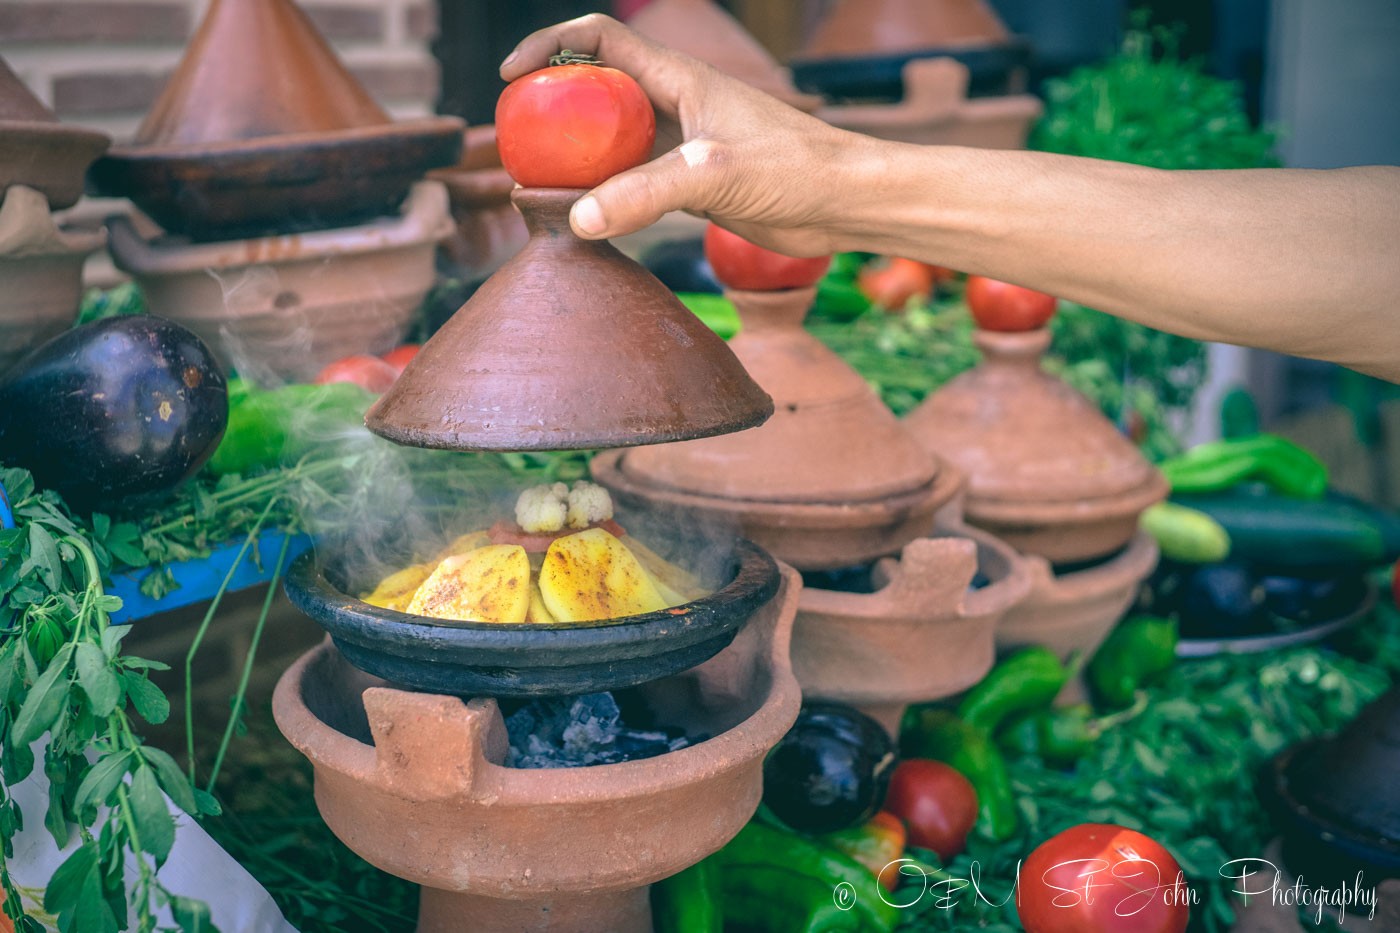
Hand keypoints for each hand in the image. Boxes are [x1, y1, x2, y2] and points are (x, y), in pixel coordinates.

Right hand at [500, 14, 862, 255]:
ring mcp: (683, 145)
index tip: (512, 77)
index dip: (549, 46)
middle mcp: (676, 104)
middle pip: (596, 90)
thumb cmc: (795, 170)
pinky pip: (633, 181)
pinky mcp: (692, 184)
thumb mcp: (714, 175)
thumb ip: (645, 194)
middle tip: (518, 141)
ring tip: (540, 184)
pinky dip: (604, 194)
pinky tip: (587, 218)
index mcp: (679, 78)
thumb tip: (579, 218)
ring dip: (577, 157)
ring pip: (612, 140)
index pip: (599, 40)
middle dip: (553, 107)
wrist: (844, 202)